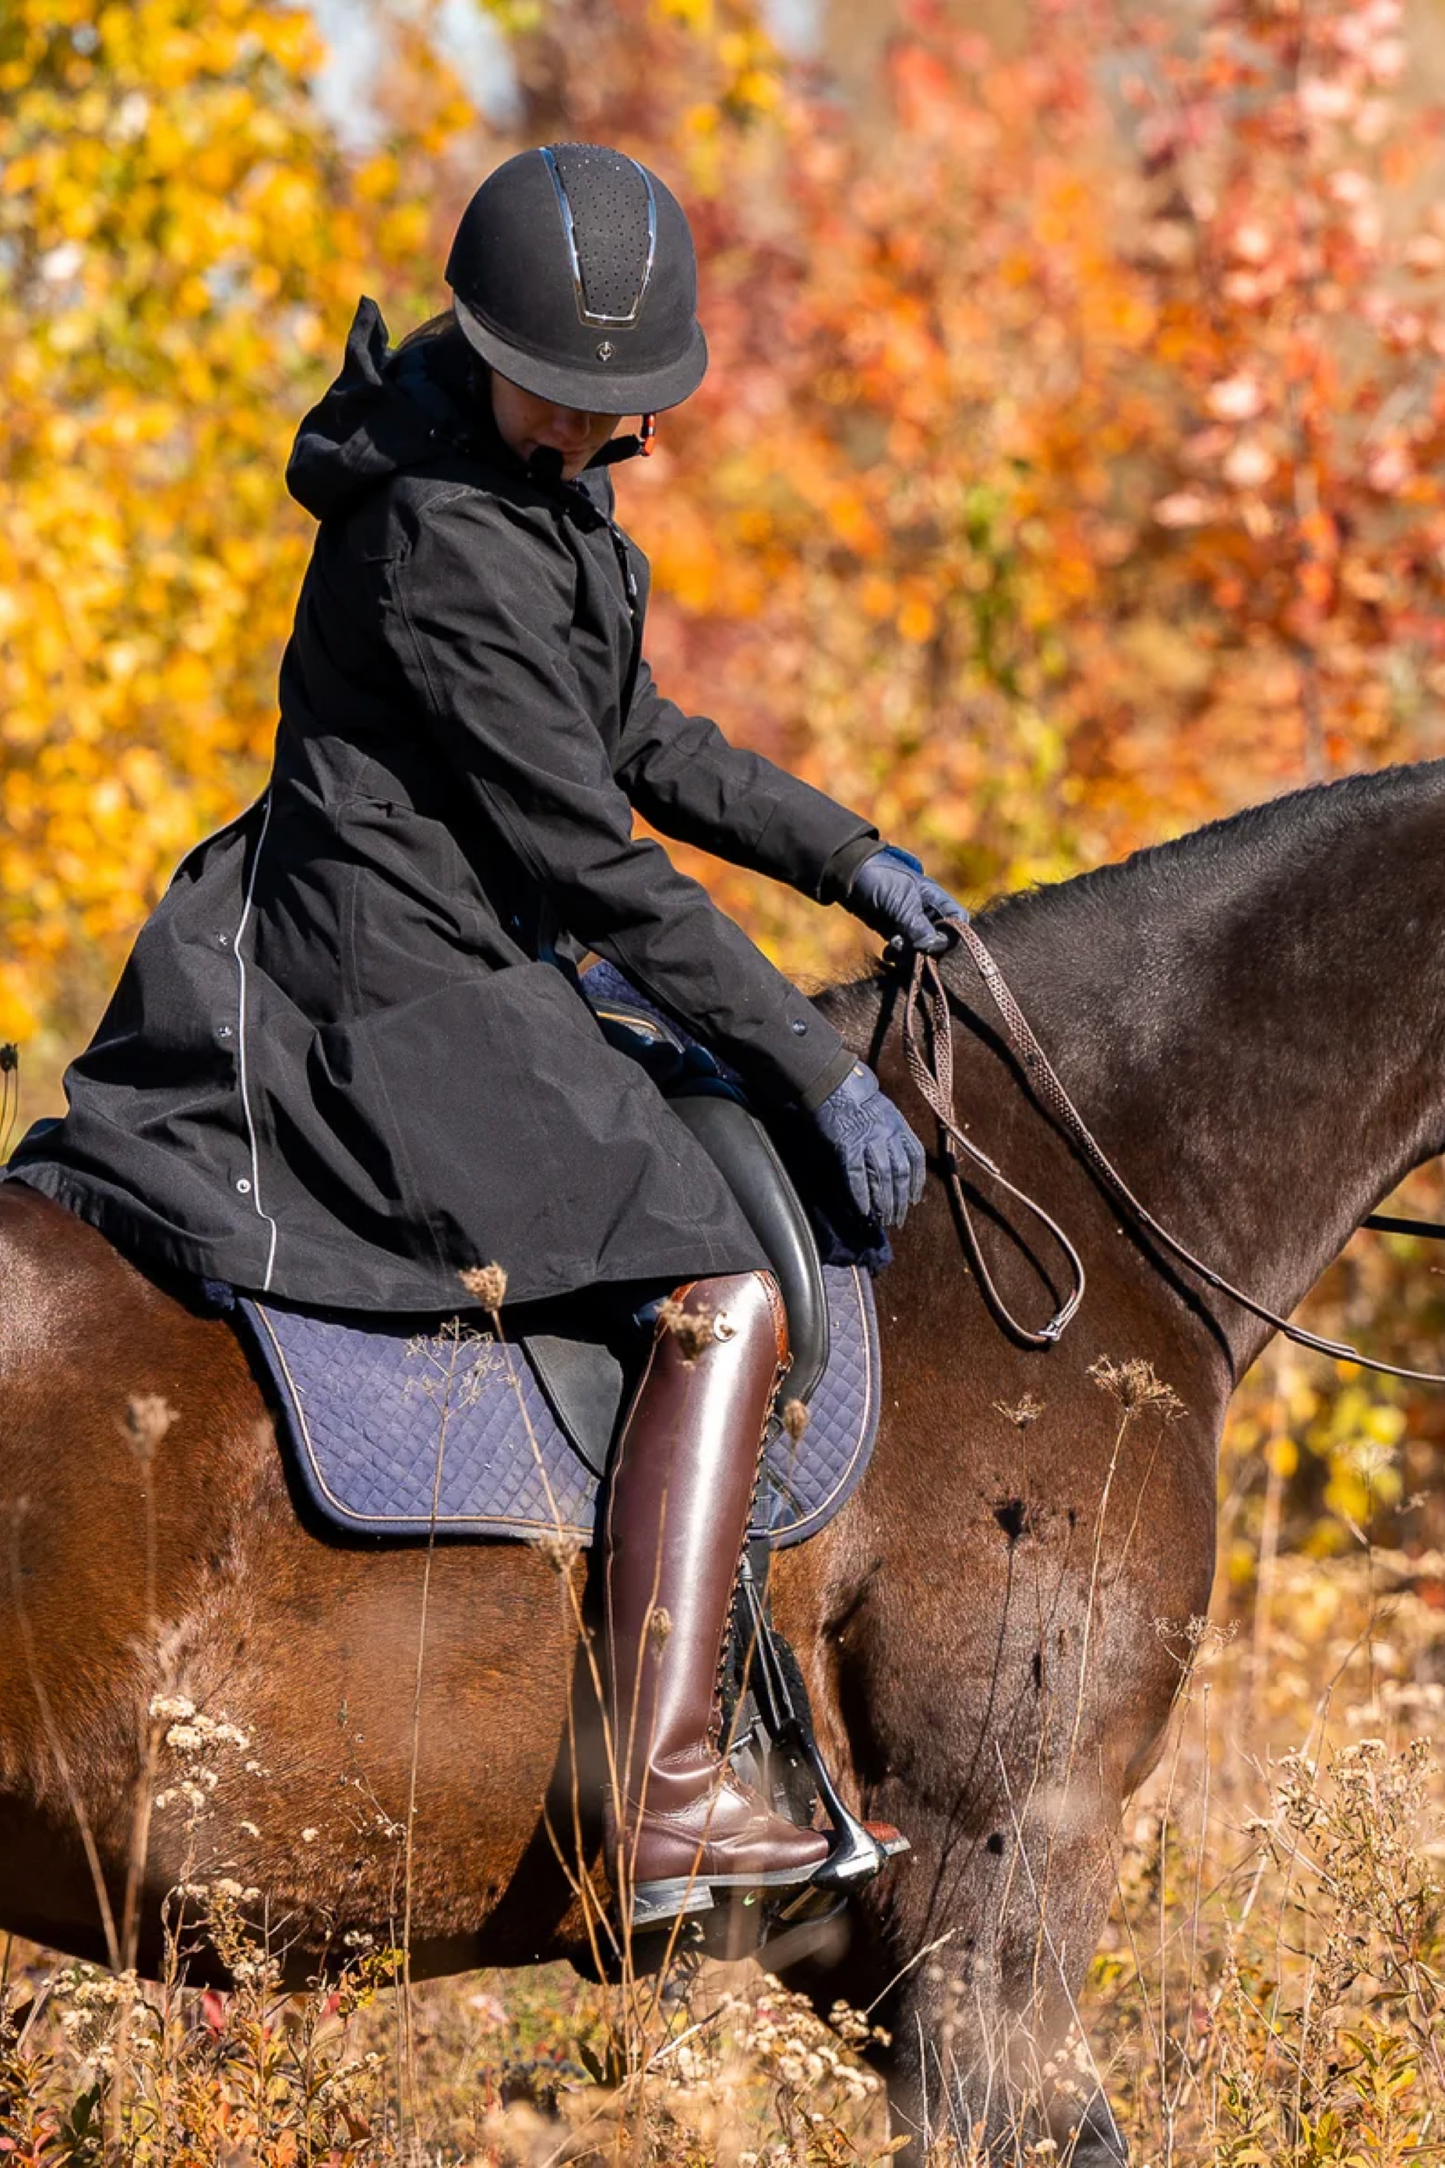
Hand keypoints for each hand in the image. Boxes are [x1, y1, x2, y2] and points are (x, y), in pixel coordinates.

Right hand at [811, 1060, 925, 1226]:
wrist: (833, 1081)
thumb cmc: (856, 1094)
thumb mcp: (883, 1109)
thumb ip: (891, 1132)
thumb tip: (893, 1158)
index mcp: (899, 1124)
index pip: (916, 1158)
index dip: (917, 1182)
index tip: (914, 1200)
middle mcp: (888, 1133)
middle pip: (900, 1173)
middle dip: (900, 1200)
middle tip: (898, 1219)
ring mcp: (869, 1139)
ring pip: (883, 1177)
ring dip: (884, 1202)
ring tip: (883, 1220)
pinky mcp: (848, 1145)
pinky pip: (857, 1175)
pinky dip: (861, 1195)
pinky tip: (863, 1210)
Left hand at [846, 844, 966, 956]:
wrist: (845, 874)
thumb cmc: (879, 878)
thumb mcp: (901, 900)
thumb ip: (918, 925)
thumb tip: (931, 947)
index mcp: (935, 898)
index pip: (957, 920)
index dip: (952, 936)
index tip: (935, 945)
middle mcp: (926, 912)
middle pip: (939, 939)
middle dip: (927, 949)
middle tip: (910, 951)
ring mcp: (910, 923)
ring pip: (920, 948)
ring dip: (909, 954)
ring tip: (894, 949)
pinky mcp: (894, 931)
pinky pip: (903, 950)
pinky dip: (897, 955)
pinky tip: (888, 954)